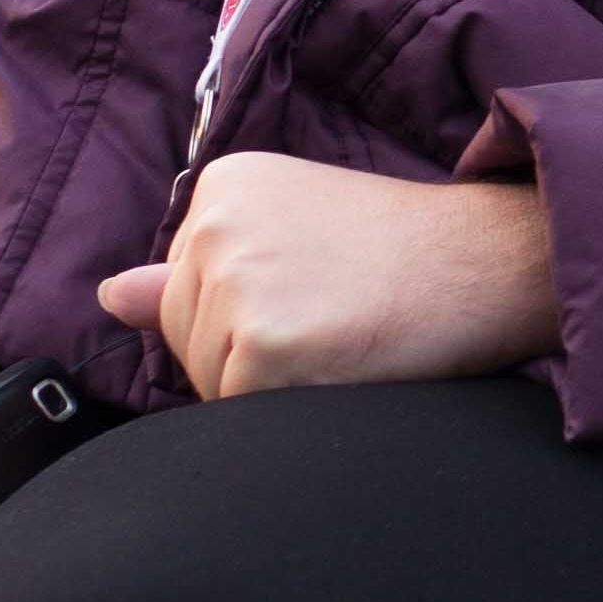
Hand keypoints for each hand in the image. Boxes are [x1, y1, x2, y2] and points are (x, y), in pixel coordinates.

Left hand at [96, 154, 559, 400]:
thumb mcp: (296, 230)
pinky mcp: (257, 347)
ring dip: (267, 384)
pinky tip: (340, 363)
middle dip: (247, 350)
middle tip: (335, 313)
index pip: (185, 289)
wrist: (491, 259)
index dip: (250, 311)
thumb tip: (111, 295)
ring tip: (342, 335)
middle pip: (185, 337)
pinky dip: (285, 409)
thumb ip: (196, 268)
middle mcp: (212, 225)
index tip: (319, 285)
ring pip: (207, 382)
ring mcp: (233, 284)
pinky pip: (236, 415)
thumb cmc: (407, 250)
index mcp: (221, 186)